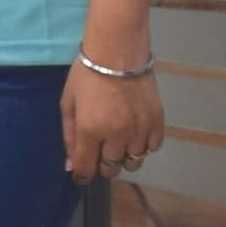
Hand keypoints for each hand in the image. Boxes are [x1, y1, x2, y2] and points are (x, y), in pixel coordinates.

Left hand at [61, 58, 164, 183]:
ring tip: (119, 140)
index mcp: (90, 130)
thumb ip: (69, 136)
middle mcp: (116, 135)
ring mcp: (139, 129)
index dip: (82, 176)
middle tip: (100, 151)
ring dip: (124, 156)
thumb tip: (70, 166)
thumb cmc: (87, 75)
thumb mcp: (68, 104)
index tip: (81, 176)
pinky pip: (152, 148)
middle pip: (111, 168)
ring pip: (134, 162)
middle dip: (103, 165)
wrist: (118, 50)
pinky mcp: (157, 122)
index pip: (87, 168)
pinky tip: (135, 132)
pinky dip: (143, 145)